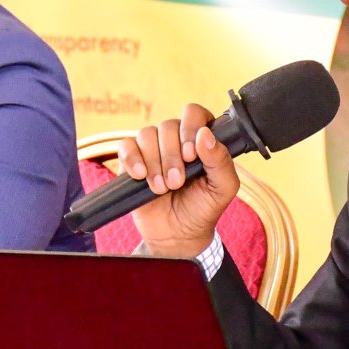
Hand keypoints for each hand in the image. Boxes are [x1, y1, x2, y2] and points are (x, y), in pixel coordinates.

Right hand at [118, 104, 239, 257]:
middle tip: (177, 182)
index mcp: (201, 139)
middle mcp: (177, 139)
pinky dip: (132, 159)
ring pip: (147, 134)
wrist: (177, 234)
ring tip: (162, 188)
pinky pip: (126, 145)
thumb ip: (221, 161)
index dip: (190, 128)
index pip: (194, 113)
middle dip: (171, 156)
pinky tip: (140, 175)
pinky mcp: (132, 160)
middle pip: (168, 125)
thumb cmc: (203, 208)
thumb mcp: (222, 188)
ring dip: (154, 163)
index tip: (191, 155)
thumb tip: (205, 135)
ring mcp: (153, 148)